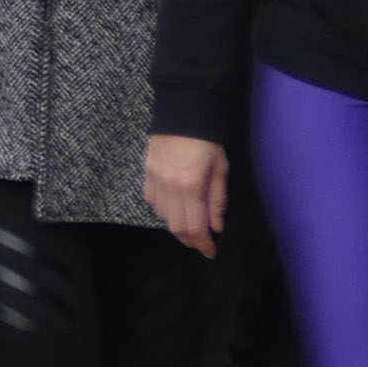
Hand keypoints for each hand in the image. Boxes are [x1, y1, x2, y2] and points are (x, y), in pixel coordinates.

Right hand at [144, 133, 228, 257]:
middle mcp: (169, 188)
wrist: (181, 114)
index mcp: (191, 187)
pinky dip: (163, 211)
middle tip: (201, 244)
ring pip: (163, 216)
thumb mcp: (220, 169)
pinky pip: (152, 202)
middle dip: (190, 240)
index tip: (211, 252)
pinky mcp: (146, 175)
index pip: (195, 227)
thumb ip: (217, 200)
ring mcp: (154, 182)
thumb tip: (216, 227)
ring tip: (190, 226)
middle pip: (176, 227)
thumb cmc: (207, 141)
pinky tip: (174, 208)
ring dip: (177, 226)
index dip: (203, 244)